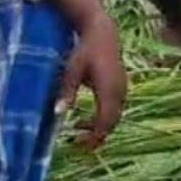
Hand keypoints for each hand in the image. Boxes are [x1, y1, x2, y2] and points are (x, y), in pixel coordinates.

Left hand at [58, 16, 126, 150]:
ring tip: (79, 132)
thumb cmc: (85, 50)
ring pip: (115, 117)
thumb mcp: (72, 70)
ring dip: (100, 128)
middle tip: (78, 145)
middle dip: (97, 136)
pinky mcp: (122, 88)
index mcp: (108, 88)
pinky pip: (115, 110)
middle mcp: (119, 91)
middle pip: (112, 122)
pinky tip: (87, 120)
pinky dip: (104, 119)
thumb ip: (67, 91)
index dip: (95, 136)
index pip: (105, 120)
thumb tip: (58, 114)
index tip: (81, 146)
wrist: (103, 34)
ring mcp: (123, 90)